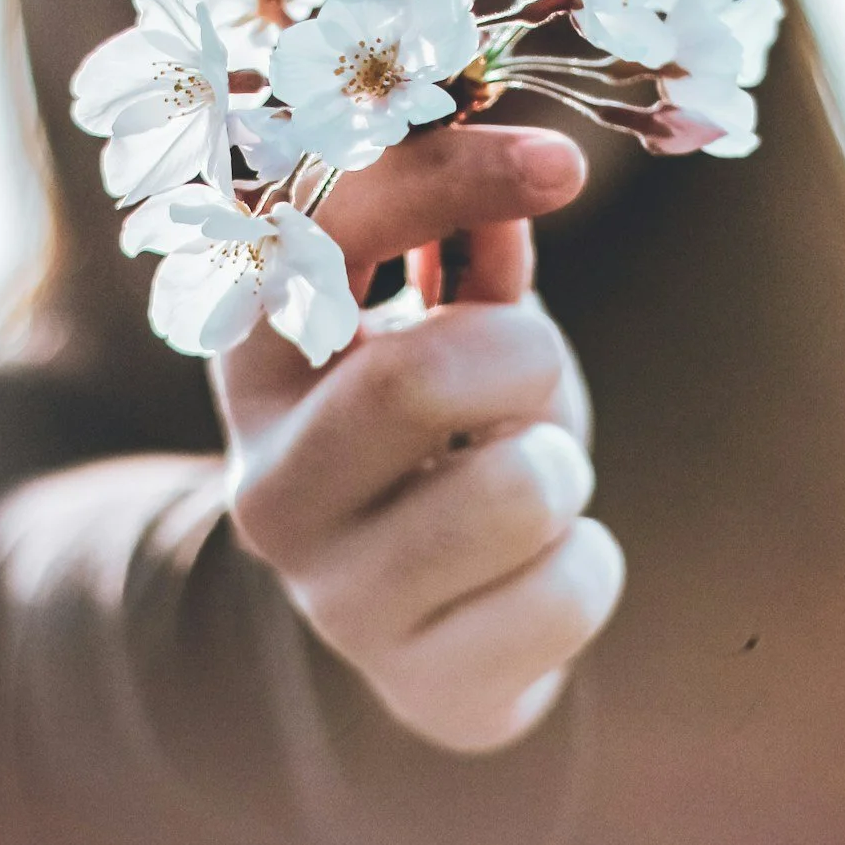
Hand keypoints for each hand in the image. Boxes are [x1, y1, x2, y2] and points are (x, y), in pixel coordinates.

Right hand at [211, 125, 622, 753]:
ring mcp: (334, 595)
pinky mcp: (418, 681)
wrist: (437, 628)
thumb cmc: (444, 436)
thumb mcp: (440, 318)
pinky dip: (590, 561)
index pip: (318, 233)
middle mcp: (264, 481)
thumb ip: (459, 234)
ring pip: (518, 492)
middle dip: (522, 358)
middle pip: (412, 383)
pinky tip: (535, 567)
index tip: (562, 165)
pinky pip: (571, 591)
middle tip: (528, 375)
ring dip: (562, 464)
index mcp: (255, 360)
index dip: (448, 176)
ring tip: (525, 479)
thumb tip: (518, 163)